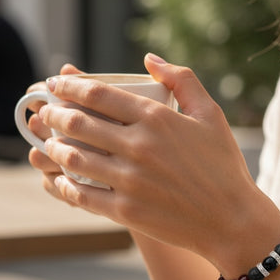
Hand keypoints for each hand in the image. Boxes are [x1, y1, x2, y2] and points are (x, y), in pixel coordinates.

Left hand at [37, 54, 277, 267]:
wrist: (232, 220)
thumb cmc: (223, 166)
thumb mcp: (211, 115)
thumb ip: (182, 80)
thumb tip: (149, 59)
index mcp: (157, 118)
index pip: (98, 94)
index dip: (68, 86)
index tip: (55, 83)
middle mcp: (139, 146)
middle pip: (78, 123)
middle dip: (54, 114)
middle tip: (46, 113)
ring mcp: (130, 180)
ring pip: (73, 157)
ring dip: (54, 147)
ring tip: (50, 143)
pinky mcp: (125, 210)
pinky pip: (81, 194)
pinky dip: (64, 184)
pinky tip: (61, 179)